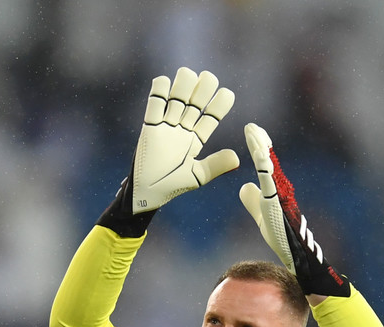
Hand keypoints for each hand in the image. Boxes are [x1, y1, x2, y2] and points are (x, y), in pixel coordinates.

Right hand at [133, 67, 238, 211]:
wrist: (146, 193)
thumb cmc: (171, 186)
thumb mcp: (197, 176)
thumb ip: (215, 166)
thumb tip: (237, 158)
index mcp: (197, 139)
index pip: (212, 116)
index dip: (219, 104)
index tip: (226, 93)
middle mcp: (184, 129)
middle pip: (196, 101)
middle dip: (203, 88)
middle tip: (208, 79)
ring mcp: (166, 126)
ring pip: (177, 97)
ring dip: (183, 84)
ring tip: (188, 75)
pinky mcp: (149, 126)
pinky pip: (154, 103)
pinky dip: (159, 90)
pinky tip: (165, 81)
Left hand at [239, 123, 349, 297]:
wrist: (292, 252)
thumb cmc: (279, 235)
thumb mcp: (259, 213)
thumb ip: (251, 200)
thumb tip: (244, 186)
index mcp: (272, 188)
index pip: (264, 163)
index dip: (258, 146)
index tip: (252, 130)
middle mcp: (278, 187)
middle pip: (267, 159)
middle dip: (259, 141)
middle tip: (251, 125)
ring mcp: (279, 194)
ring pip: (269, 167)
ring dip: (261, 150)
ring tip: (253, 133)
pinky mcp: (277, 203)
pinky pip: (270, 183)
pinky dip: (265, 169)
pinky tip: (259, 156)